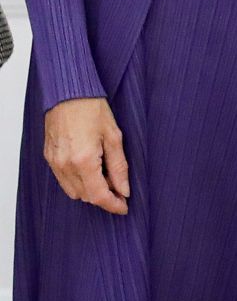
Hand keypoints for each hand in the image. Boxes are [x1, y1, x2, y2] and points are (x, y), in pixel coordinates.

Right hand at [43, 97, 129, 215]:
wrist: (68, 93)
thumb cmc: (92, 109)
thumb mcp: (114, 136)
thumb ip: (119, 166)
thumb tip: (124, 189)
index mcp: (83, 161)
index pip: (98, 195)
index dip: (112, 204)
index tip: (124, 207)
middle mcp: (65, 165)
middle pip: (85, 196)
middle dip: (103, 196)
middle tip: (119, 186)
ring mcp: (54, 163)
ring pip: (73, 191)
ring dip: (90, 189)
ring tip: (106, 174)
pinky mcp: (49, 158)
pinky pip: (63, 180)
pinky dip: (78, 181)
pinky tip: (91, 169)